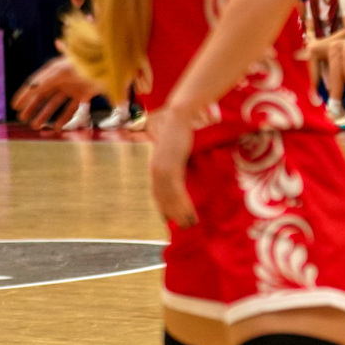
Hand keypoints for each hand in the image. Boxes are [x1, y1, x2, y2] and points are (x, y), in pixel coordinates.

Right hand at [12, 55, 102, 129]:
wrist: (110, 64)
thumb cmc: (85, 63)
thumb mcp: (64, 71)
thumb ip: (48, 80)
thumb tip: (31, 86)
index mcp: (55, 70)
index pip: (36, 84)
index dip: (25, 95)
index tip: (15, 106)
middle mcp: (62, 79)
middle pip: (44, 95)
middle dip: (33, 107)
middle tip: (22, 119)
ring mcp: (73, 87)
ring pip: (55, 103)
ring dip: (45, 114)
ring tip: (36, 126)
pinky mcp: (84, 94)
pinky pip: (71, 107)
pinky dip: (64, 117)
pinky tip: (56, 127)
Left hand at [147, 107, 202, 227]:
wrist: (178, 117)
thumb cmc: (176, 129)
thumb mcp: (172, 149)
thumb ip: (172, 161)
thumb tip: (178, 169)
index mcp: (153, 167)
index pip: (156, 193)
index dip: (163, 207)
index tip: (169, 220)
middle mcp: (154, 171)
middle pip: (162, 199)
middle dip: (172, 214)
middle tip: (182, 227)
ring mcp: (161, 170)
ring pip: (170, 199)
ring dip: (180, 214)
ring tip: (190, 224)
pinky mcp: (171, 168)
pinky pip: (178, 192)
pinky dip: (184, 205)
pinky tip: (191, 214)